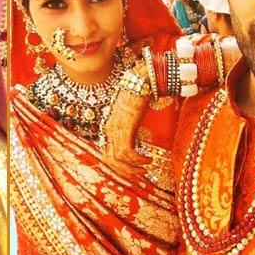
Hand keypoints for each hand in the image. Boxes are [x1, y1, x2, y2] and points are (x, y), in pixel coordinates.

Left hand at [103, 63, 151, 178]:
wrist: (141, 80)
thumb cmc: (138, 95)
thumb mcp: (131, 115)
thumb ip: (130, 128)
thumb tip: (138, 142)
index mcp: (109, 128)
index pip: (107, 155)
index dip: (119, 167)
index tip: (132, 169)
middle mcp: (109, 130)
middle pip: (110, 161)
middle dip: (125, 172)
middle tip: (140, 174)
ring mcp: (115, 129)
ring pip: (118, 159)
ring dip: (133, 167)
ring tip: (145, 167)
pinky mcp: (125, 127)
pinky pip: (128, 152)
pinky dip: (138, 159)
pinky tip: (147, 159)